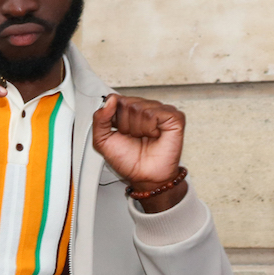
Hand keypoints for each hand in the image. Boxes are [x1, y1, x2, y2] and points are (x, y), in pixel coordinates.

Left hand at [92, 94, 187, 208]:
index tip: (117, 132)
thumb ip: (99, 119)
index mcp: (128, 110)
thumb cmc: (127, 159)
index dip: (112, 117)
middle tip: (133, 137)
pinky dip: (149, 128)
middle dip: (124, 125)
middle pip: (125, 103)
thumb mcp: (102, 140)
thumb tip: (110, 99)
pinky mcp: (173, 116)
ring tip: (144, 137)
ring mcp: (160, 110)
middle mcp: (144, 107)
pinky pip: (153, 113)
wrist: (144, 176)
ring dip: (137, 129)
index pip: (114, 99)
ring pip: (138, 108)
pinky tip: (154, 135)